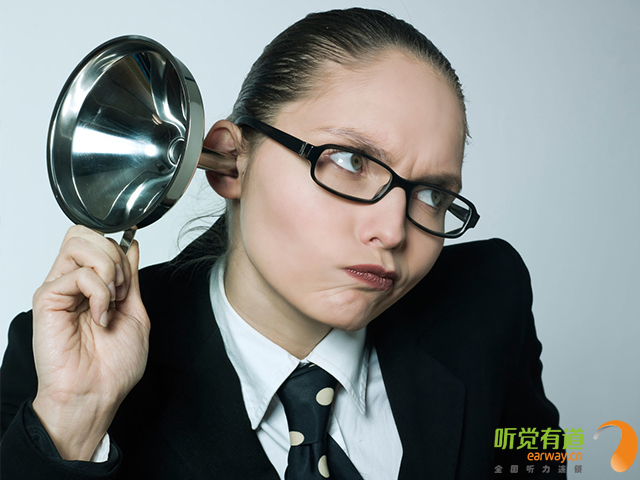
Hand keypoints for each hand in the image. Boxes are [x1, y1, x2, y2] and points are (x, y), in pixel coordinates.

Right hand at [31, 225, 149, 459]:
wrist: (97, 394)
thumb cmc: (113, 365)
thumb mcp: (135, 311)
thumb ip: (131, 277)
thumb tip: (132, 246)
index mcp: (92, 284)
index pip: (98, 239)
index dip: (119, 250)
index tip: (129, 281)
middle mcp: (72, 282)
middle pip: (85, 233)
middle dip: (114, 255)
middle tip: (121, 290)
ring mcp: (58, 289)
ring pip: (78, 242)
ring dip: (107, 268)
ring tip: (111, 299)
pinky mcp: (47, 300)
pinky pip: (77, 274)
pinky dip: (99, 292)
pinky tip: (100, 315)